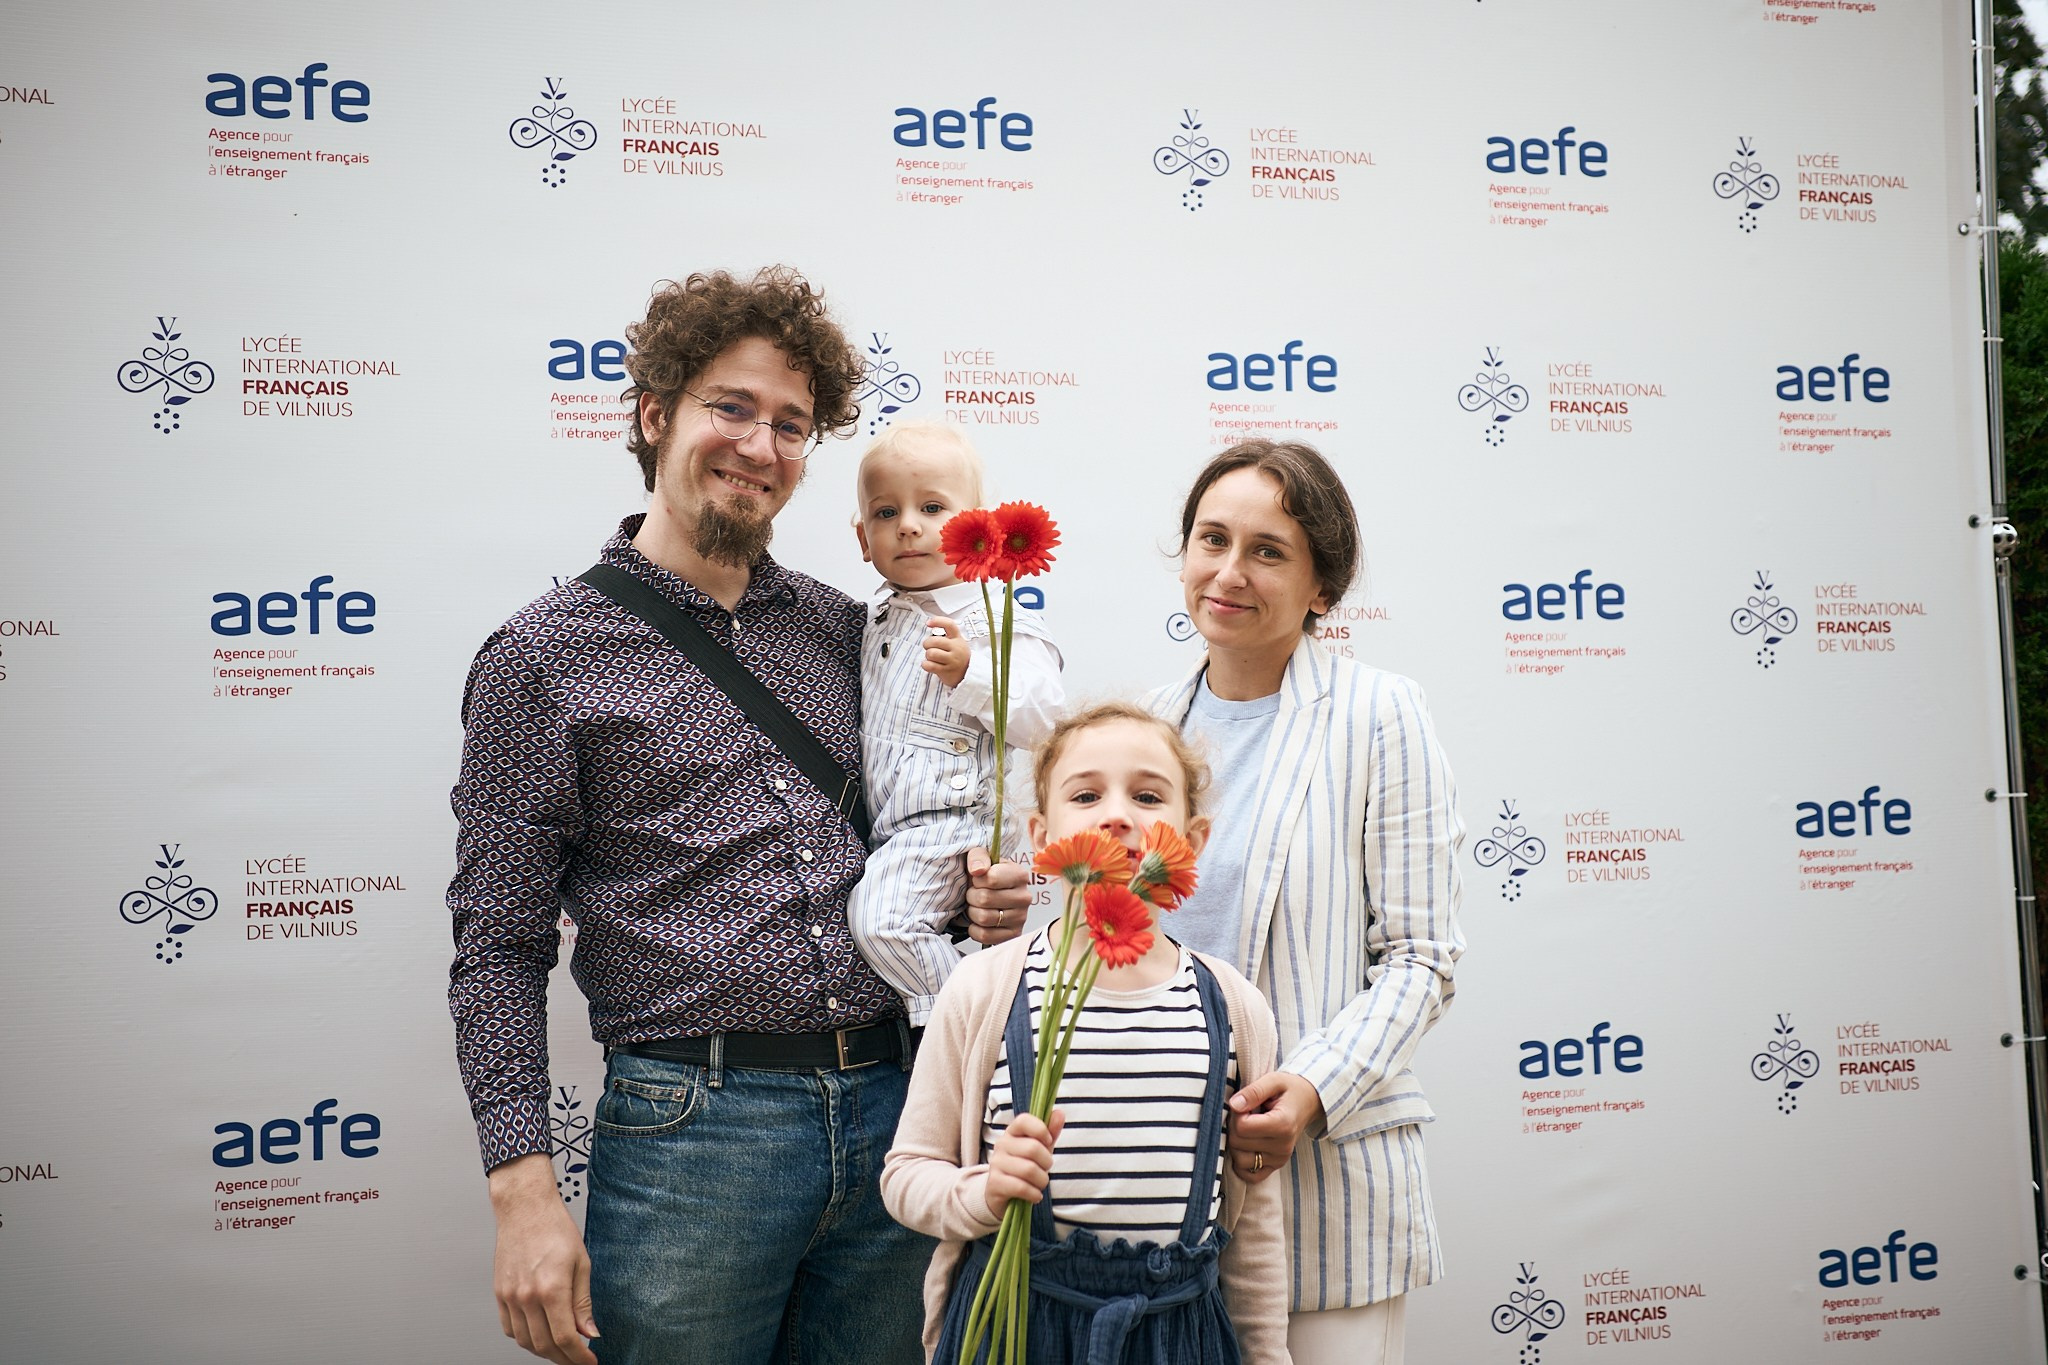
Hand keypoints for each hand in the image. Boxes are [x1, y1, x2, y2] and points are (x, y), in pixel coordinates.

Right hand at [488, 1153, 598, 1364]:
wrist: (525, 1208)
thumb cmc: (555, 1228)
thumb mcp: (581, 1263)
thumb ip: (583, 1303)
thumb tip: (590, 1333)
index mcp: (552, 1289)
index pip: (566, 1338)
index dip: (579, 1357)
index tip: (589, 1362)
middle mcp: (527, 1297)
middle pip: (544, 1345)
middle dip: (564, 1358)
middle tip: (578, 1359)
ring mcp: (510, 1297)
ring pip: (525, 1341)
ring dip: (544, 1351)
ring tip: (561, 1349)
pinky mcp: (499, 1293)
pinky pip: (509, 1328)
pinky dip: (524, 1338)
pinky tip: (539, 1334)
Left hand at [923, 616, 970, 688]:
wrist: (968, 673)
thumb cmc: (958, 656)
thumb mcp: (957, 642)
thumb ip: (946, 635)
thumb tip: (930, 624)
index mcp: (957, 638)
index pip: (949, 625)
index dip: (937, 621)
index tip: (928, 623)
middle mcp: (956, 648)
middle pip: (935, 641)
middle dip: (927, 643)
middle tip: (929, 647)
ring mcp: (952, 660)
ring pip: (931, 653)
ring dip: (928, 655)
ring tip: (932, 657)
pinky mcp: (946, 671)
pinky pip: (930, 665)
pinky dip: (925, 664)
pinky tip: (929, 664)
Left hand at [963, 847, 1031, 944]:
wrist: (987, 893)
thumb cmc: (984, 876)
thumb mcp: (980, 857)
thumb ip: (978, 857)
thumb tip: (978, 870)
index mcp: (1019, 875)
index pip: (991, 878)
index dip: (977, 879)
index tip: (977, 879)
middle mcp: (1024, 897)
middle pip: (985, 899)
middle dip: (971, 896)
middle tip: (974, 894)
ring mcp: (1021, 918)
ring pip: (984, 918)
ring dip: (972, 912)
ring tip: (977, 906)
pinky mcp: (1013, 935)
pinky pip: (985, 936)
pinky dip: (975, 929)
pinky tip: (978, 921)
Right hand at [985, 1109, 1065, 1217]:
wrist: (1001, 1194)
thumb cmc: (1024, 1166)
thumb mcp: (1040, 1149)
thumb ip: (1050, 1132)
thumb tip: (1060, 1113)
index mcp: (1012, 1131)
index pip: (1024, 1120)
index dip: (1041, 1130)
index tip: (1048, 1142)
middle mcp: (1001, 1144)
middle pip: (1032, 1148)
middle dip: (1047, 1163)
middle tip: (1045, 1169)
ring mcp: (996, 1163)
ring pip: (1029, 1170)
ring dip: (1042, 1181)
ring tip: (1040, 1184)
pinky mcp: (994, 1183)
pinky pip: (1021, 1187)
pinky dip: (1034, 1194)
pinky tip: (1035, 1195)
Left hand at [1227, 1071, 1323, 1183]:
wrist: (1309, 1101)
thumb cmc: (1290, 1089)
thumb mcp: (1274, 1080)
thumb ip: (1254, 1091)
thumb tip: (1234, 1105)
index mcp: (1282, 1124)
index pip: (1242, 1127)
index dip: (1236, 1113)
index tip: (1246, 1104)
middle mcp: (1282, 1146)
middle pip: (1238, 1143)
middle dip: (1234, 1126)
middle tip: (1246, 1114)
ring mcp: (1280, 1159)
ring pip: (1240, 1160)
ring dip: (1236, 1144)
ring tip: (1247, 1128)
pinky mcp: (1276, 1166)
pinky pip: (1250, 1176)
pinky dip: (1242, 1164)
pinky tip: (1246, 1147)